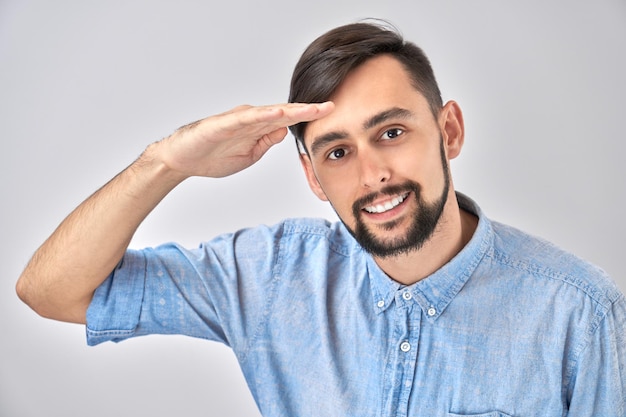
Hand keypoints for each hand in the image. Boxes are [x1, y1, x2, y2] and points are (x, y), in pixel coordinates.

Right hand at [153, 102, 333, 178]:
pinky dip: (262, 115)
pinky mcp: (222, 124)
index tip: (331, 115)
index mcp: (258, 128)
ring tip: (311, 108)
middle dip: (307, 110)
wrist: (181, 160)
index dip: (309, 117)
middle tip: (331, 106)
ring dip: (290, 110)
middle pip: (283, 113)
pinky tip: (278, 113)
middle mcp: (250, 119)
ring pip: (268, 113)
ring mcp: (237, 120)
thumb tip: (285, 130)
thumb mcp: (249, 155)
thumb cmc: (212, 156)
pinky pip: (245, 119)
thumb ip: (266, 142)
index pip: (288, 121)